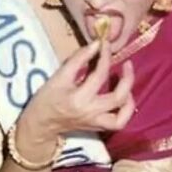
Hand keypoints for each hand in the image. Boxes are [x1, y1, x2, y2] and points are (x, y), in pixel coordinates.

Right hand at [19, 41, 134, 145]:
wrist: (42, 123)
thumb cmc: (47, 98)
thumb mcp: (59, 76)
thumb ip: (78, 59)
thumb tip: (97, 44)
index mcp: (79, 99)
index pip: (99, 75)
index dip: (105, 57)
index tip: (105, 44)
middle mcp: (91, 112)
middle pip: (118, 97)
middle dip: (127, 78)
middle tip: (127, 63)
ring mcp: (96, 122)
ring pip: (123, 115)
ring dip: (130, 98)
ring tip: (127, 84)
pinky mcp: (98, 127)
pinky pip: (119, 122)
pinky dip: (126, 111)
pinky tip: (124, 98)